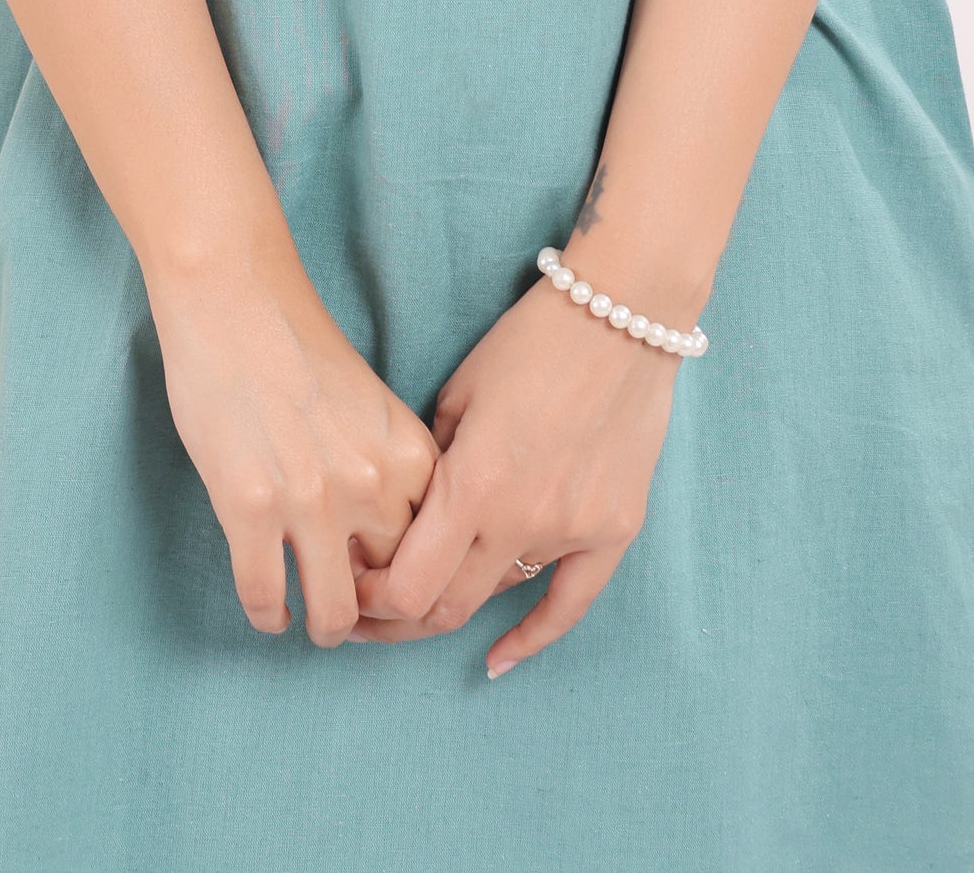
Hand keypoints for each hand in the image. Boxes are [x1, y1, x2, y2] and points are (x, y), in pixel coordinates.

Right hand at [146, 246, 439, 646]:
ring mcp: (311, 501)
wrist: (235, 298)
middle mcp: (371, 484)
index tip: (396, 592)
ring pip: (334, 614)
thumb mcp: (370, 406)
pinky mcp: (250, 508)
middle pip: (393, 590)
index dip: (416, 581)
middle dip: (377, 612)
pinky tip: (268, 610)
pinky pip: (264, 596)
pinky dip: (266, 615)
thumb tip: (378, 537)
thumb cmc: (298, 343)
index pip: (435, 552)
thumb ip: (385, 467)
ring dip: (325, 628)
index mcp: (408, 454)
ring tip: (313, 624)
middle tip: (356, 611)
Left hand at [347, 269, 680, 674]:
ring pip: (496, 597)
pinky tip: (497, 659)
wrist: (622, 314)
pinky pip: (569, 605)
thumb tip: (404, 518)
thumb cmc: (529, 341)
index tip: (351, 587)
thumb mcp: (456, 395)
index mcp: (472, 484)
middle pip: (445, 608)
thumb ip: (430, 466)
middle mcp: (521, 521)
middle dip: (396, 619)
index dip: (370, 601)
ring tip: (418, 606)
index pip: (407, 585)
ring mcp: (572, 531)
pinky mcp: (614, 531)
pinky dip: (529, 638)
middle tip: (369, 612)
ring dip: (454, 604)